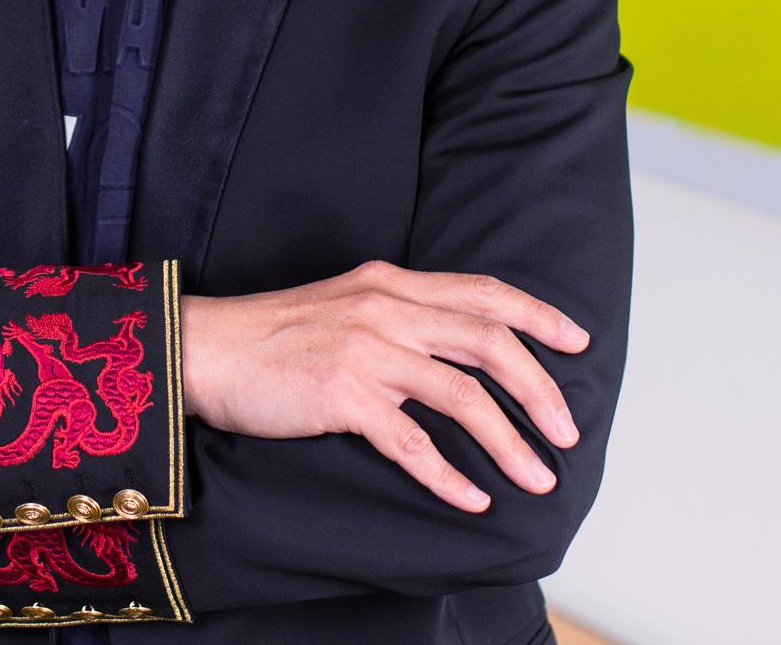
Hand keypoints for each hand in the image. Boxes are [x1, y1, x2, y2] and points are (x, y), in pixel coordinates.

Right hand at [179, 258, 589, 512]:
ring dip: (509, 441)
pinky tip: (472, 499)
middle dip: (539, 387)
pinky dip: (449, 475)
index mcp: (388, 281)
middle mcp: (383, 306)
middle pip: (487, 340)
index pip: (481, 291)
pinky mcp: (342, 394)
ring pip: (463, 394)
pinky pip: (413, 442)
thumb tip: (450, 348)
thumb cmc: (271, 334)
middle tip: (567, 429)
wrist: (204, 347)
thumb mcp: (341, 302)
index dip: (536, 314)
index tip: (575, 341)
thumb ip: (394, 313)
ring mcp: (364, 349)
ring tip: (537, 477)